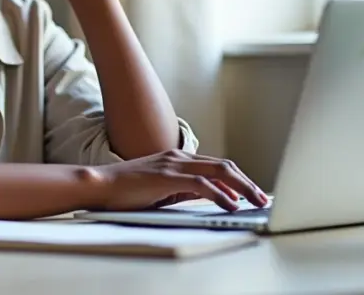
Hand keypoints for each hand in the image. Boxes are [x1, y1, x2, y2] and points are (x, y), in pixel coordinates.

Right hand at [89, 149, 269, 211]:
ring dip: (242, 187)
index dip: (238, 178)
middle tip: (263, 197)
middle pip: (223, 165)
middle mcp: (178, 158)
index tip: (252, 193)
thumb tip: (211, 198)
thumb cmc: (126, 190)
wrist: (100, 185)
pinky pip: (201, 185)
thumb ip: (184, 190)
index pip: (216, 166)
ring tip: (256, 201)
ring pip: (218, 171)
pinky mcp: (167, 178)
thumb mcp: (161, 189)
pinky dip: (220, 195)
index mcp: (177, 159)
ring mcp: (173, 166)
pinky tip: (231, 205)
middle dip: (247, 182)